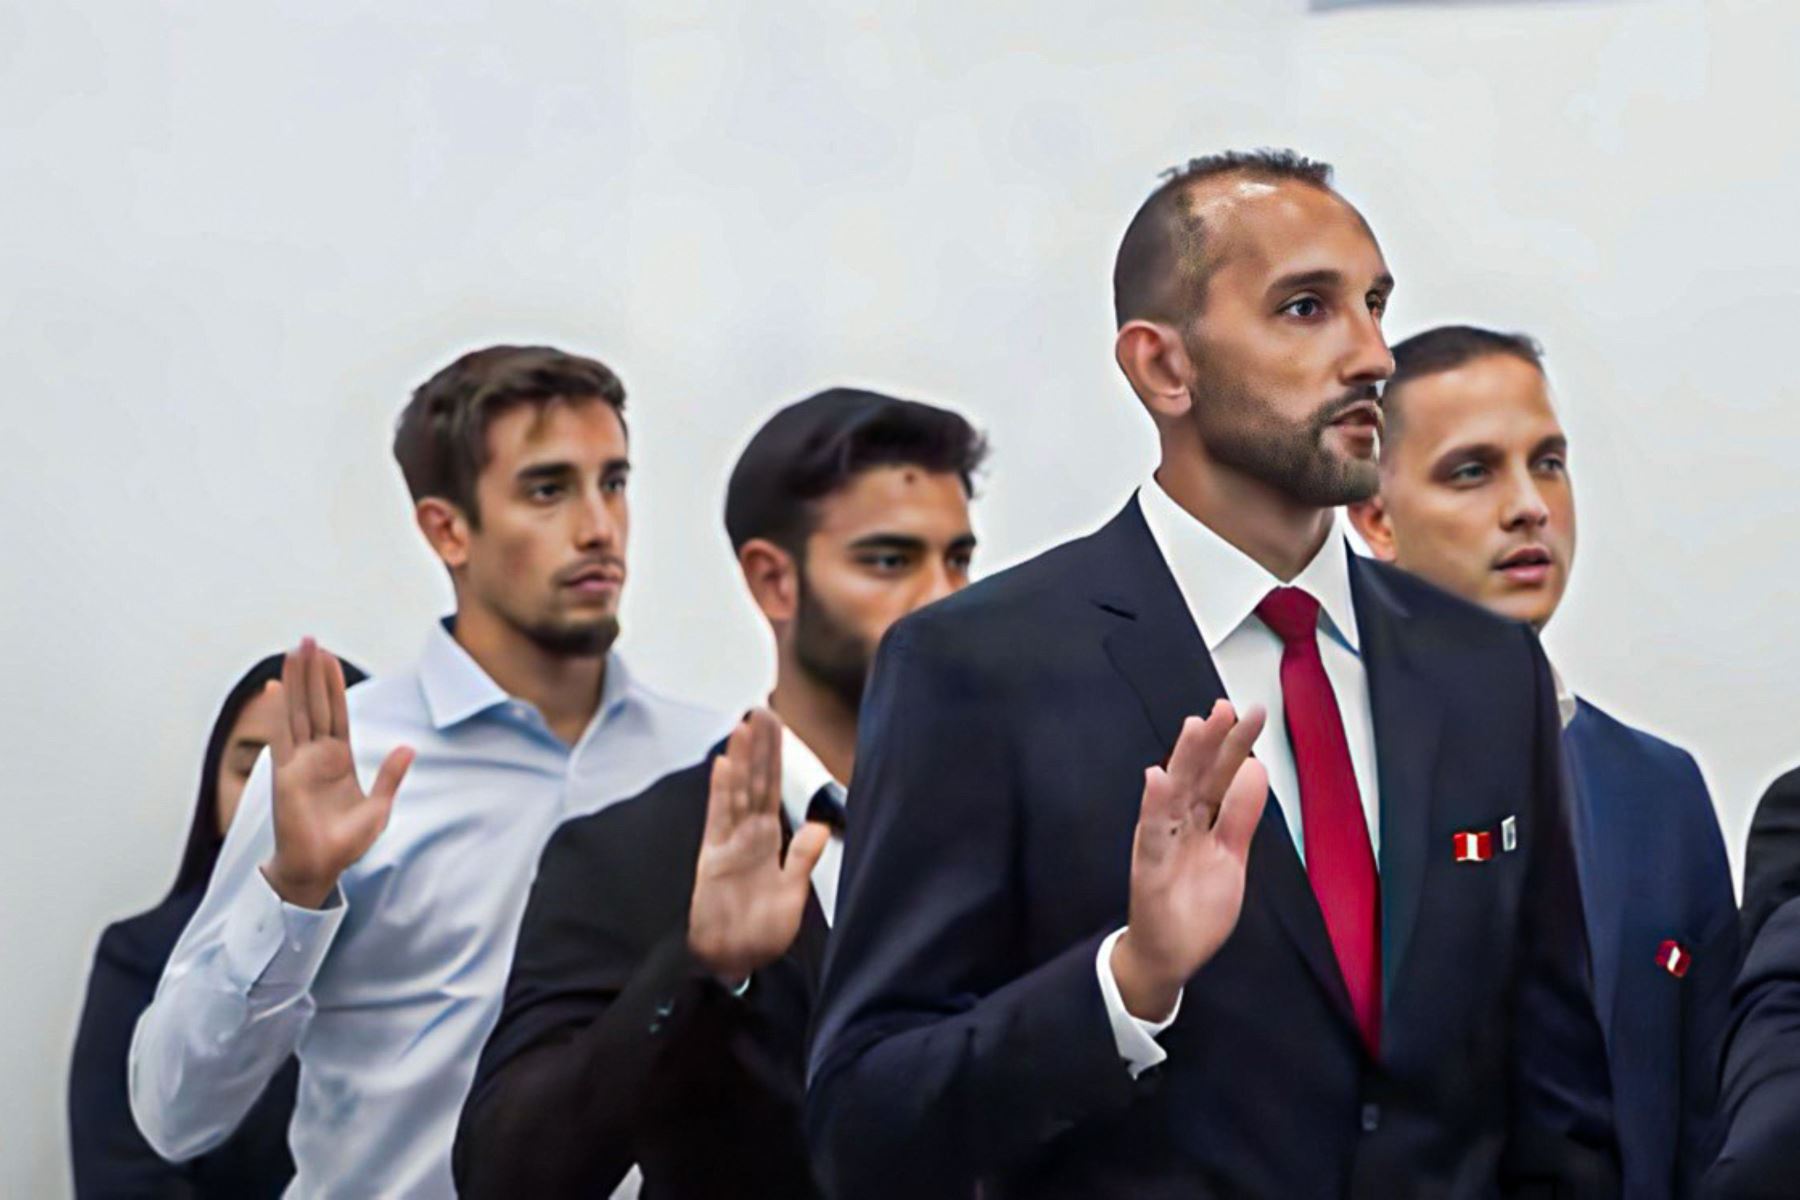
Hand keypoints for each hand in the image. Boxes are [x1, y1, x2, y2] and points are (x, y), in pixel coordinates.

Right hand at [261, 638, 412, 908]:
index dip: (334, 686)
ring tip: (295, 651)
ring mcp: (299, 762)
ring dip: (297, 681)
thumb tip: (407, 747)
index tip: (329, 658)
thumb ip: (390, 777)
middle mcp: (317, 755)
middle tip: (309, 639)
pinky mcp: (286, 775)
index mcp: (339, 760)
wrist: (319, 868)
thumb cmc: (345, 843)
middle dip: (313, 672)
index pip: (337, 713)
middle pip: (315, 704)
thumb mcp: (378, 808)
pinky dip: (278, 712)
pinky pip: (282, 737)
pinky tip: (274, 688)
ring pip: (299, 712)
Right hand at [686, 709, 830, 984]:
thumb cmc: (759, 934)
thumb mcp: (792, 895)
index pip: (773, 790)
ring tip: (743, 728)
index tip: (775, 728)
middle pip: (754, 782)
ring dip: (740, 761)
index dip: (775, 759)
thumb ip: (802, 859)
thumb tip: (819, 825)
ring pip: (736, 793)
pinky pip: (718, 820)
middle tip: (759, 710)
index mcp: (769, 842)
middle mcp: (747, 836)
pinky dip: (721, 793)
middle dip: (757, 747)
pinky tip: (723, 768)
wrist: (732, 964)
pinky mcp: (711, 859)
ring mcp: (728, 845)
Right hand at [1111, 700, 1267, 1020]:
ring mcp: (1163, 842)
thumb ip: (1241, 814)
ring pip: (1174, 794)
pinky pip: (1151, 832)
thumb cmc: (1195, 906)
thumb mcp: (1232, 856)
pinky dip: (1154, 805)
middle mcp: (1180, 824)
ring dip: (1183, 759)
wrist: (1170, 954)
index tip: (1248, 713)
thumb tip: (1256, 769)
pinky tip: (1157, 778)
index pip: (1220, 775)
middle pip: (1197, 775)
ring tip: (1196, 727)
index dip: (1233, 746)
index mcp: (1202, 820)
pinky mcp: (1149, 866)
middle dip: (1212, 742)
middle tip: (1226, 708)